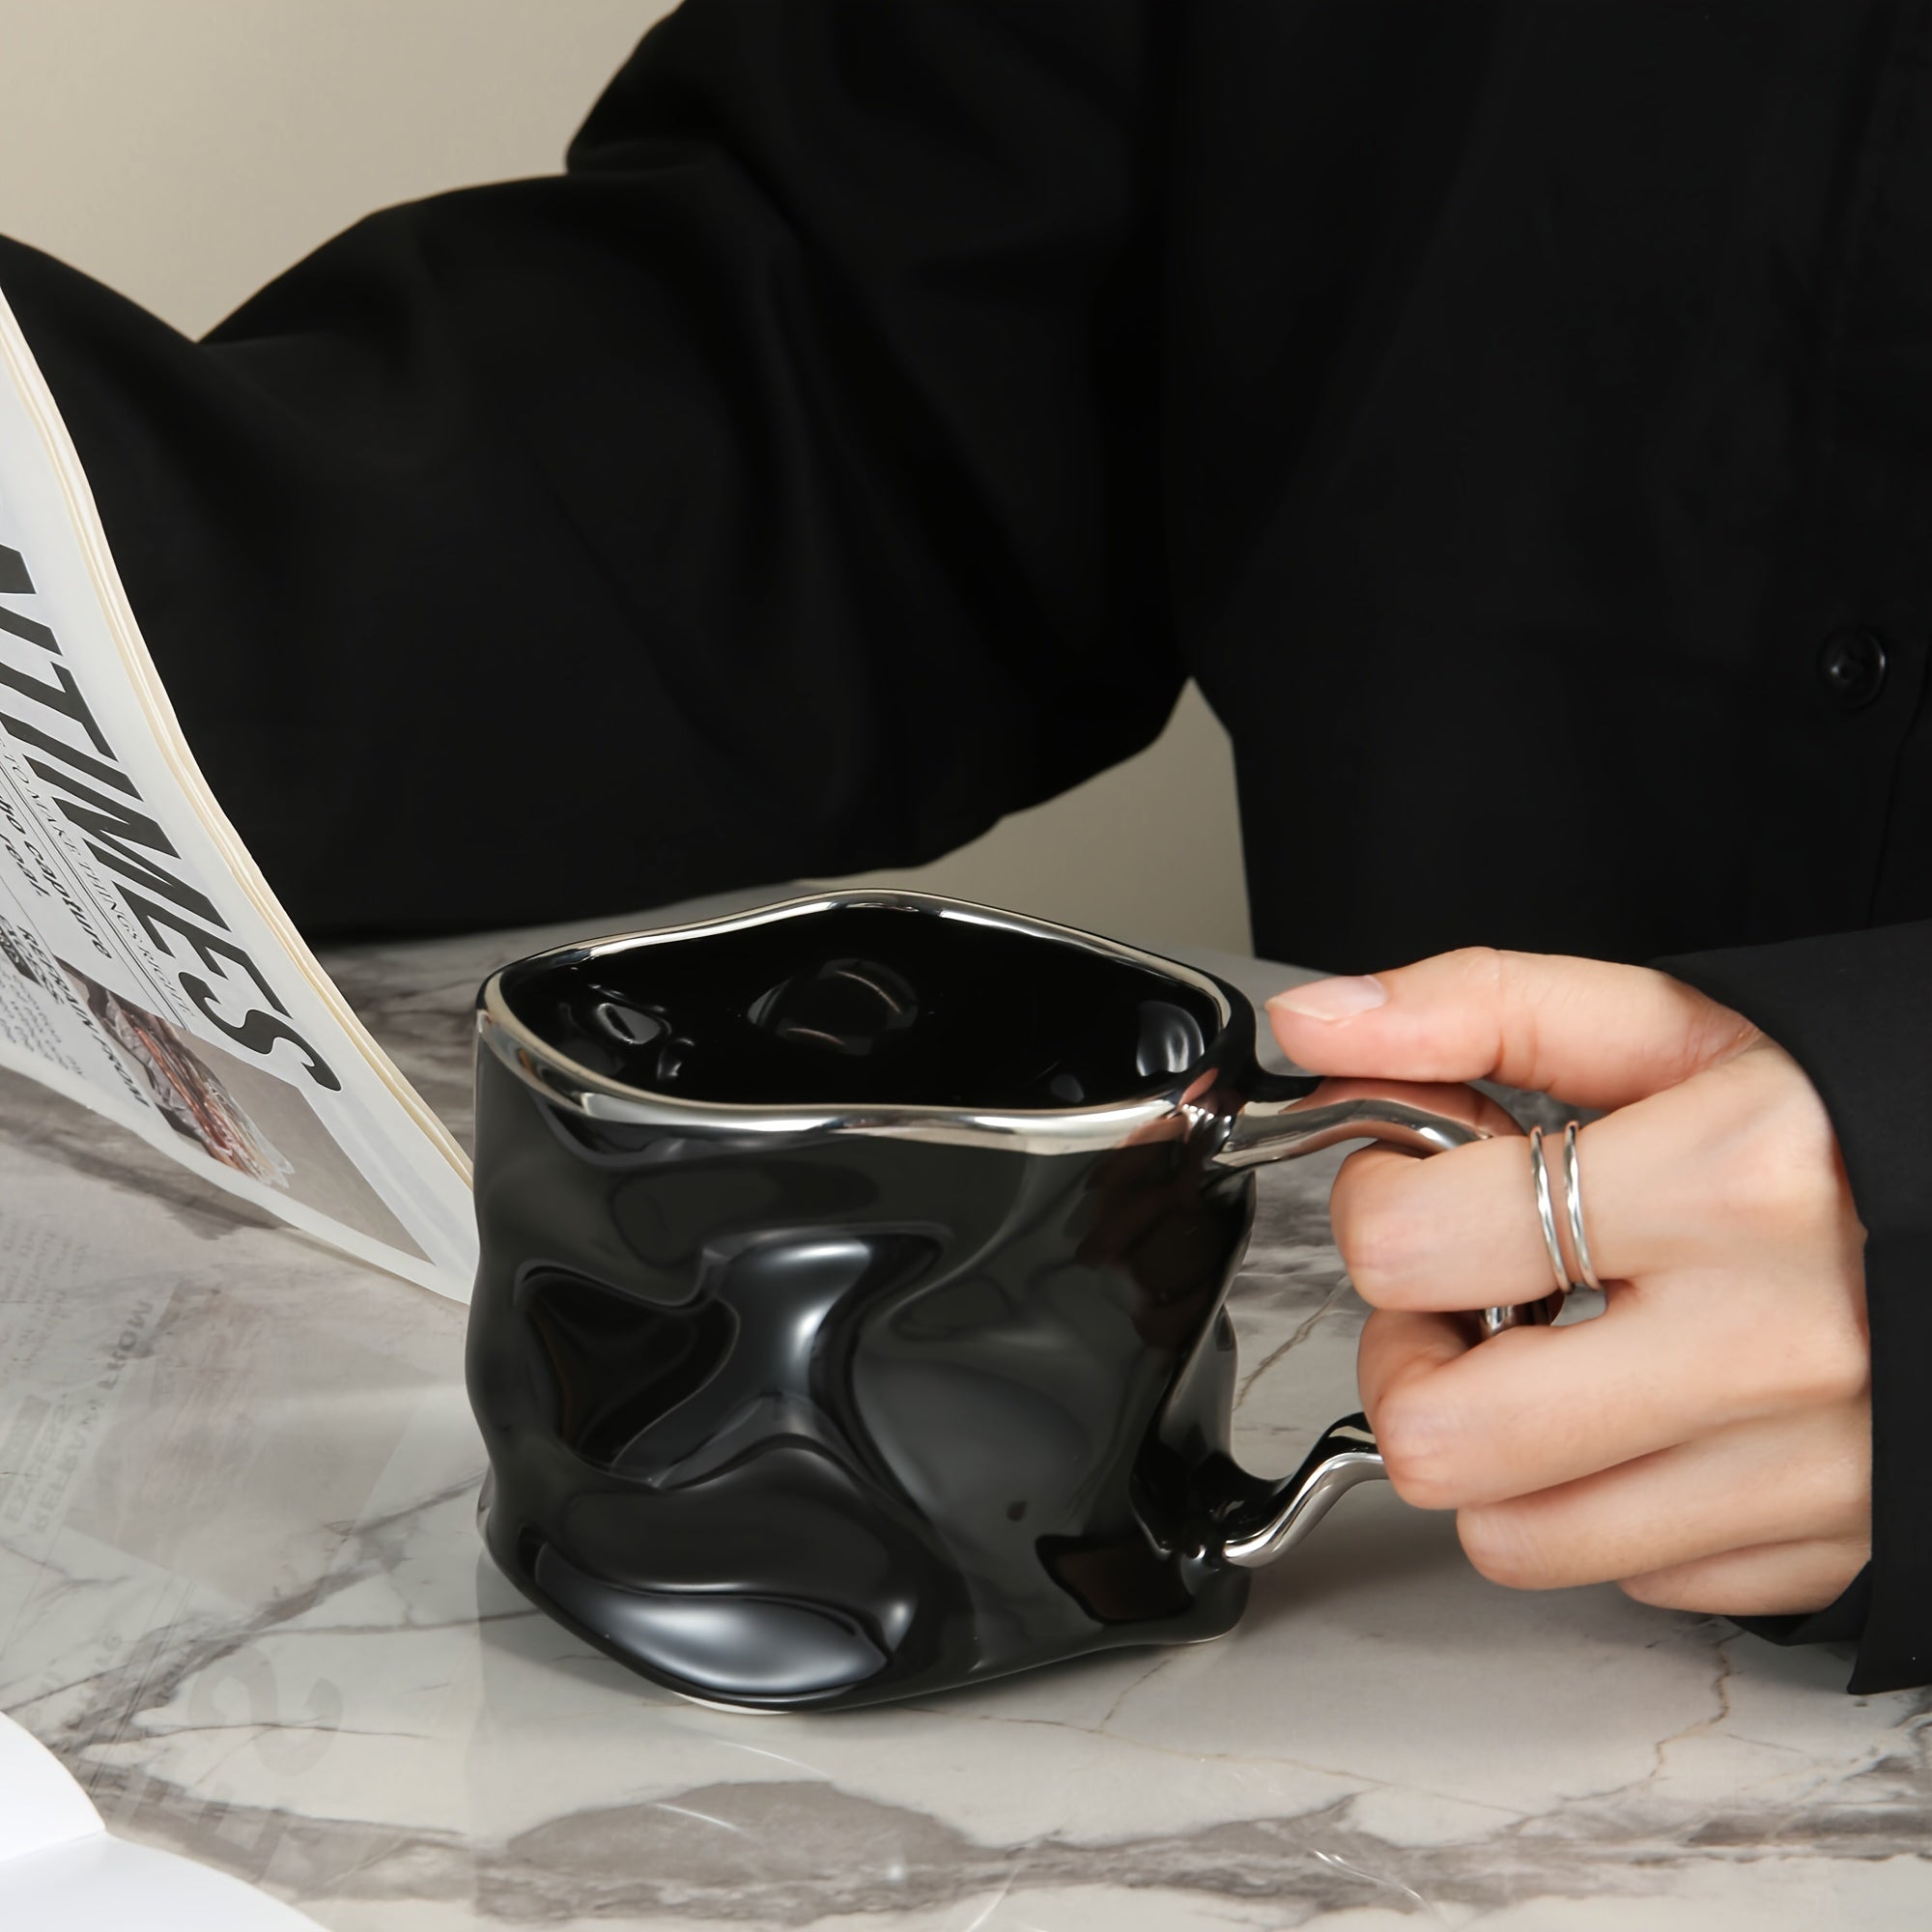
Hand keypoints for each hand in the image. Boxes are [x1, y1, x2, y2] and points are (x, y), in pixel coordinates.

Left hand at [1266, 949, 1870, 1617]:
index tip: (1419, 1183)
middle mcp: (1769, 1348)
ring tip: (1544, 1354)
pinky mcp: (1829, 1547)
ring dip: (1490, 1447)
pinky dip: (1599, 1500)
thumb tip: (1319, 1025)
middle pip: (1440, 1436)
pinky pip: (1630, 1576)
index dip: (1377, 1202)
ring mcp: (1806, 1472)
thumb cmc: (1859, 1115)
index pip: (1412, 1247)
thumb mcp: (1680, 1025)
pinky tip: (1640, 1410)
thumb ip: (1483, 1008)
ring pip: (1514, 1538)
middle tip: (1458, 1295)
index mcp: (1725, 1185)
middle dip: (1409, 1356)